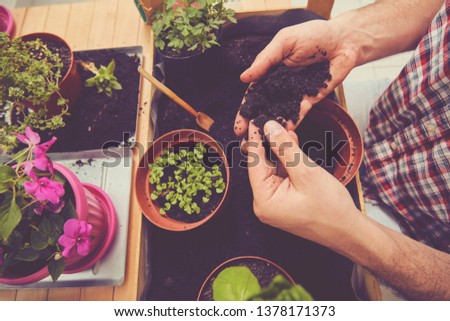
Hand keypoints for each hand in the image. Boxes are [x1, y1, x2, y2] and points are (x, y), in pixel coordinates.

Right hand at [234, 20, 358, 136]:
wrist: (343, 40)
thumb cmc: (314, 35)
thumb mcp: (284, 42)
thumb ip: (265, 60)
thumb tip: (244, 78)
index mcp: (270, 71)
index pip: (254, 94)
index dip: (245, 110)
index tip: (238, 126)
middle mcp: (280, 86)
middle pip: (263, 108)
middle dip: (254, 125)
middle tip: (246, 140)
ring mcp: (294, 94)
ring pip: (279, 114)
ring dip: (271, 128)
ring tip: (262, 143)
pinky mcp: (310, 99)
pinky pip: (298, 114)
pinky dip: (291, 124)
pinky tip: (283, 135)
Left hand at [247, 120, 360, 246]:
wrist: (349, 231)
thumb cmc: (330, 208)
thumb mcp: (306, 172)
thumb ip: (285, 148)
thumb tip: (270, 127)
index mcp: (263, 201)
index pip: (254, 163)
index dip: (256, 139)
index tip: (255, 120)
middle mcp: (264, 203)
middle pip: (263, 165)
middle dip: (270, 143)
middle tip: (274, 120)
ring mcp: (274, 203)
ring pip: (273, 168)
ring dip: (281, 150)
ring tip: (286, 128)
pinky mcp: (285, 200)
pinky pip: (282, 176)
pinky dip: (287, 161)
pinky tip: (292, 143)